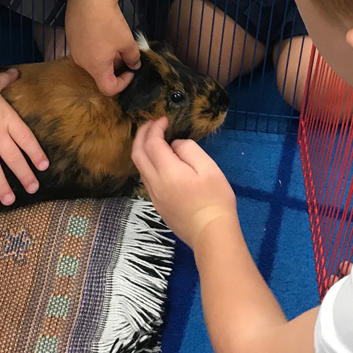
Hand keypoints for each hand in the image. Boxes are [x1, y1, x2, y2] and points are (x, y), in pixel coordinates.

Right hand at [0, 66, 48, 204]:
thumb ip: (7, 80)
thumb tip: (16, 72)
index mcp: (7, 119)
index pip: (26, 140)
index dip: (36, 154)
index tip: (43, 167)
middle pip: (13, 158)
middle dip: (24, 175)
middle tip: (33, 189)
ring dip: (1, 185)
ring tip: (9, 200)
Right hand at [66, 0, 139, 94]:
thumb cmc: (109, 23)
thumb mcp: (127, 42)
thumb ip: (133, 58)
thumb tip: (134, 65)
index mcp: (96, 67)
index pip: (108, 89)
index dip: (123, 84)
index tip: (131, 70)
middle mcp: (82, 62)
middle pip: (99, 74)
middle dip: (115, 67)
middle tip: (124, 52)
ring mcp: (74, 50)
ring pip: (92, 60)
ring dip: (105, 56)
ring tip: (113, 40)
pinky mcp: (71, 37)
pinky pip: (85, 49)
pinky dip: (95, 46)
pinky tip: (101, 30)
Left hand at [131, 118, 236, 247]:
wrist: (210, 233)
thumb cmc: (215, 199)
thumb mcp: (209, 168)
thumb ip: (189, 150)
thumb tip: (175, 145)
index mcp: (167, 171)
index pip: (152, 143)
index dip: (155, 128)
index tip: (164, 119)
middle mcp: (155, 183)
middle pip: (137, 153)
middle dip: (142, 134)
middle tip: (152, 123)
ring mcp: (154, 195)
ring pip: (139, 166)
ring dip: (142, 148)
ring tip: (154, 138)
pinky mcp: (158, 204)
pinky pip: (146, 177)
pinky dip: (147, 161)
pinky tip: (160, 159)